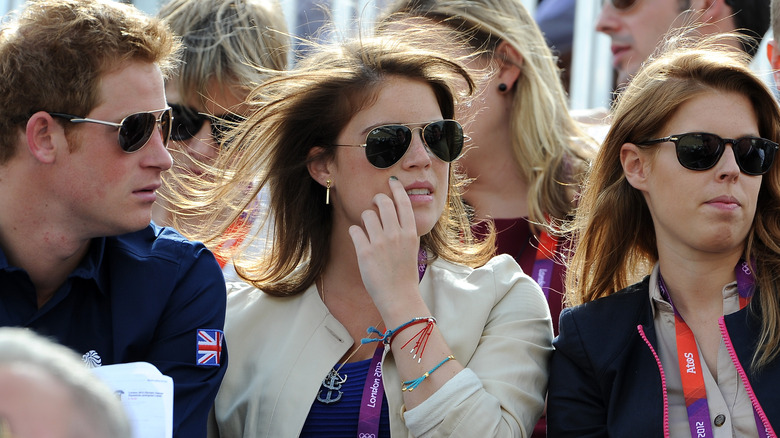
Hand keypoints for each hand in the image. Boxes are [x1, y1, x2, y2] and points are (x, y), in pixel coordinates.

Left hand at [348, 177, 419, 310]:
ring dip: (365, 218)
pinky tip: (359, 240)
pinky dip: (355, 233)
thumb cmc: (404, 274)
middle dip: (377, 199)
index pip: (404, 203)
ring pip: (367, 214)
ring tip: (367, 229)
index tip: (392, 182)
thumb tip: (395, 214)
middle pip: (384, 203)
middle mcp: (396, 234)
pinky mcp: (365, 252)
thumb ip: (405, 231)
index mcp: (410, 233)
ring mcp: (380, 243)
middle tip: (375, 203)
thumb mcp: (412, 248)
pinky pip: (355, 230)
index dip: (397, 190)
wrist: (398, 296)